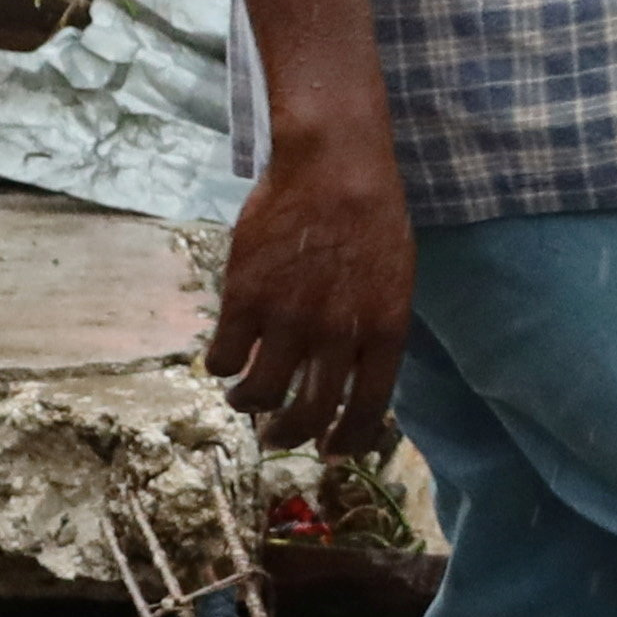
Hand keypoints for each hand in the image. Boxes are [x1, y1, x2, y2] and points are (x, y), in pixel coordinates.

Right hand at [208, 128, 412, 457]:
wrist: (334, 166)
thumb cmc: (373, 218)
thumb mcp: (395, 281)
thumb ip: (376, 331)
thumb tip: (355, 380)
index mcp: (384, 330)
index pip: (369, 407)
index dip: (349, 438)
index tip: (333, 450)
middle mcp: (338, 334)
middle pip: (310, 413)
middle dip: (291, 436)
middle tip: (278, 437)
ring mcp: (289, 318)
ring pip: (261, 394)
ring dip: (249, 407)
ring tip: (244, 401)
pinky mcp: (245, 299)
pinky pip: (225, 357)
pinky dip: (222, 367)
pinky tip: (225, 359)